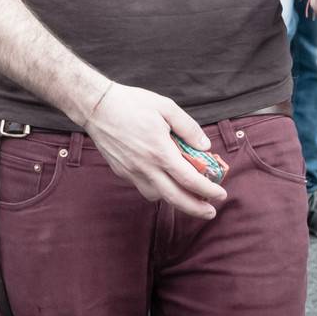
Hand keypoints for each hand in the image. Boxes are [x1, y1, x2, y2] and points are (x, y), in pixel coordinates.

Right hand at [79, 83, 226, 219]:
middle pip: (175, 198)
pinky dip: (157, 190)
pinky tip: (163, 180)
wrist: (95, 106)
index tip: (221, 194)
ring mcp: (131, 172)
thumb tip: (205, 145)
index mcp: (160, 151)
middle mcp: (146, 167)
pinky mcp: (121, 171)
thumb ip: (188, 128)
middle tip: (210, 212)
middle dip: (196, 208)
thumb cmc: (130, 103)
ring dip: (175, 200)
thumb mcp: (166, 107)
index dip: (208, 190)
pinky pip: (143, 188)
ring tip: (187, 195)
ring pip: (158, 197)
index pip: (189, 180)